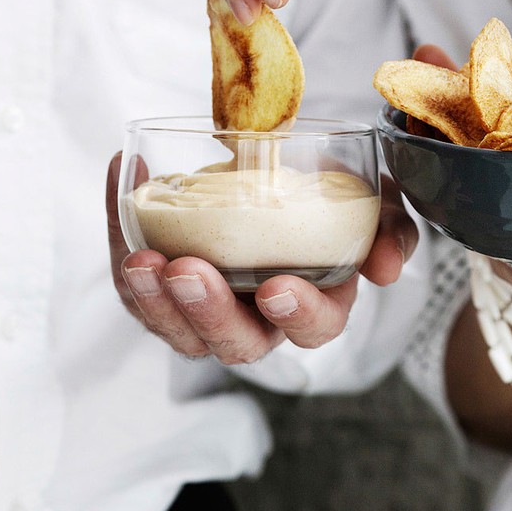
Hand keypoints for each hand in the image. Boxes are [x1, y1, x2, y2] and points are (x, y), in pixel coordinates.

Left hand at [106, 154, 417, 363]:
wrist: (279, 168)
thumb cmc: (331, 194)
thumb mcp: (374, 202)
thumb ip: (390, 228)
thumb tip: (386, 266)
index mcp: (314, 304)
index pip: (313, 328)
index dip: (298, 314)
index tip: (277, 286)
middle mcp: (259, 319)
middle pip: (235, 342)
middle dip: (209, 313)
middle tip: (187, 271)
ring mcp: (206, 309)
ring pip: (176, 329)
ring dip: (154, 301)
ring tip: (141, 258)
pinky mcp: (162, 287)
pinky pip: (136, 285)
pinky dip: (122, 238)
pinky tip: (125, 178)